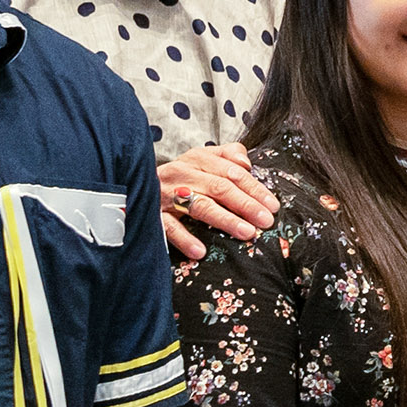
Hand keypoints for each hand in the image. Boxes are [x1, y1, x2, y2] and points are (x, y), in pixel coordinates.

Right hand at [160, 142, 275, 262]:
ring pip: (199, 205)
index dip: (254, 188)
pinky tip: (200, 251)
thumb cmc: (180, 175)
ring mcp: (165, 194)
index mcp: (197, 158)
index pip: (232, 172)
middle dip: (246, 204)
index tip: (273, 205)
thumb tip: (246, 163)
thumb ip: (227, 155)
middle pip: (220, 187)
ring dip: (225, 219)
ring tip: (247, 233)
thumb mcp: (202, 159)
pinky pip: (168, 227)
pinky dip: (185, 238)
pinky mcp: (150, 214)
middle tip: (266, 220)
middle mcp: (181, 173)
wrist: (134, 184)